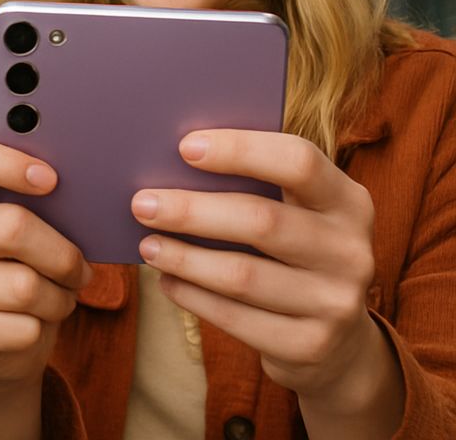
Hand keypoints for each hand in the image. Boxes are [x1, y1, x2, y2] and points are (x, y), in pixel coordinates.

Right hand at [0, 134, 89, 398]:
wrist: (3, 347)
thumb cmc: (31, 276)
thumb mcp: (36, 238)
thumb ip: (49, 213)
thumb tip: (91, 201)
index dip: (5, 161)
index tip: (50, 178)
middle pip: (12, 227)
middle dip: (63, 255)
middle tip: (80, 270)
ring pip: (24, 287)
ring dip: (59, 299)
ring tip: (57, 299)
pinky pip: (23, 328)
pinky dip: (44, 329)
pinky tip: (34, 325)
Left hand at [132, 130, 399, 425]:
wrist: (338, 342)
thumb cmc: (292, 252)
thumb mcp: (294, 213)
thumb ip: (253, 184)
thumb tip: (169, 161)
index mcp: (348, 202)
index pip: (298, 162)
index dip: (240, 150)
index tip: (184, 146)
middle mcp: (351, 251)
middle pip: (261, 221)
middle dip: (192, 210)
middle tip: (141, 203)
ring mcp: (335, 302)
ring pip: (242, 274)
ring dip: (184, 258)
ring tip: (147, 245)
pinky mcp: (310, 346)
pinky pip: (236, 318)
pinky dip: (192, 296)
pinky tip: (166, 281)